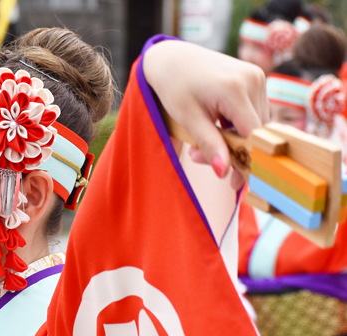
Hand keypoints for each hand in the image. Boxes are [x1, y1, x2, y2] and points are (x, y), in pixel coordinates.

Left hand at [143, 40, 268, 178]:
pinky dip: (237, 125)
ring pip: (257, 124)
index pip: (253, 135)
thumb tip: (224, 172)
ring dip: (234, 139)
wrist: (173, 58)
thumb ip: (209, 145)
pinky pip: (254, 112)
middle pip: (256, 132)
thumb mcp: (188, 118)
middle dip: (233, 151)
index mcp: (235, 89)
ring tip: (202, 139)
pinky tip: (216, 124)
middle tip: (200, 157)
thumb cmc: (175, 87)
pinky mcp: (257, 78)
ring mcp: (258, 76)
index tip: (234, 182)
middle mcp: (253, 79)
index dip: (247, 160)